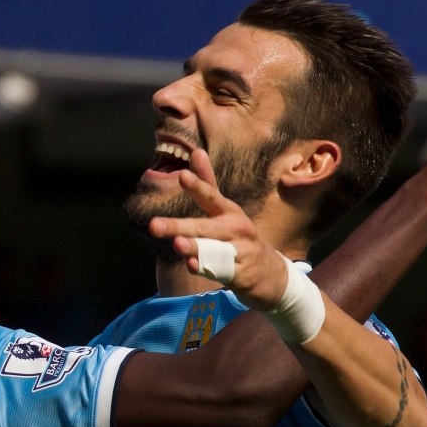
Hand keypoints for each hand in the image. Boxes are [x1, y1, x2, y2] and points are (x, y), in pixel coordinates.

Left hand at [147, 150, 287, 310]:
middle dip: (179, 226)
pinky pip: (220, 271)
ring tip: (178, 243)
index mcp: (229, 212)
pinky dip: (206, 269)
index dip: (197, 186)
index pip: (211, 197)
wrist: (272, 274)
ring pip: (212, 250)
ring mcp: (240, 252)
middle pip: (204, 228)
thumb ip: (208, 185)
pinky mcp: (242, 274)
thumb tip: (196, 152)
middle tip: (154, 225)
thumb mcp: (227, 211)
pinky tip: (192, 266)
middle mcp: (235, 229)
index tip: (182, 176)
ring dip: (195, 247)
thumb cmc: (241, 238)